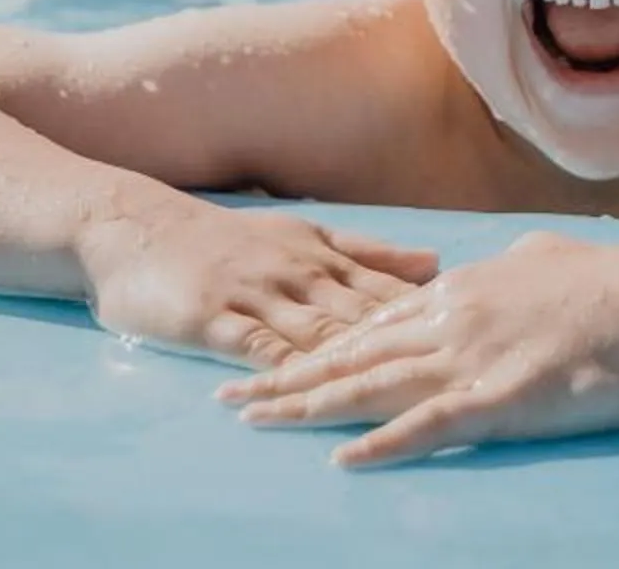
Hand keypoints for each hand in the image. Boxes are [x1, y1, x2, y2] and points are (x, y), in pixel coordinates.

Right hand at [79, 199, 437, 366]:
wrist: (134, 226)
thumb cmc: (223, 238)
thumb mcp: (302, 234)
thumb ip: (368, 253)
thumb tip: (437, 265)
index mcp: (326, 254)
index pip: (392, 291)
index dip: (439, 316)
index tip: (483, 331)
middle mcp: (300, 272)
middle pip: (368, 316)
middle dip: (417, 343)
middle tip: (462, 364)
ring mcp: (258, 294)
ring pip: (319, 334)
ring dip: (364, 363)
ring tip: (406, 388)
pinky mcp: (216, 318)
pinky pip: (257, 348)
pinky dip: (287, 371)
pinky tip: (313, 392)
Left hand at [215, 230, 618, 467]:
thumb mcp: (551, 257)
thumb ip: (512, 266)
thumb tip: (499, 264)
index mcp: (463, 289)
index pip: (372, 322)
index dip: (317, 345)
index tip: (272, 360)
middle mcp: (452, 318)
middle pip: (351, 353)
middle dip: (285, 376)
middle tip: (228, 395)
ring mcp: (472, 358)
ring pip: (370, 385)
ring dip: (306, 407)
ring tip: (253, 422)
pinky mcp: (501, 399)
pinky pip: (427, 426)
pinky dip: (381, 445)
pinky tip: (340, 461)